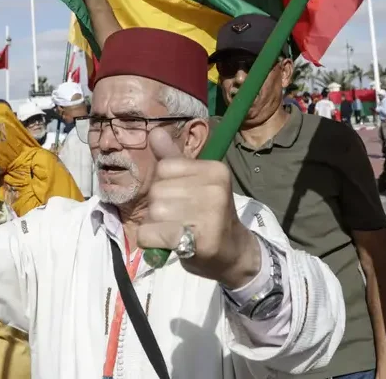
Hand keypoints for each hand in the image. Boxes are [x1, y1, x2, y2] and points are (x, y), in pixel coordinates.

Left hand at [137, 128, 260, 287]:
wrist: (233, 254)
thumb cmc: (209, 217)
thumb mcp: (195, 183)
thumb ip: (173, 159)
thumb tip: (155, 131)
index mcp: (215, 169)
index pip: (164, 168)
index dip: (164, 186)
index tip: (182, 200)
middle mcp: (215, 188)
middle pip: (157, 191)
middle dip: (159, 209)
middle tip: (179, 221)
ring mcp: (210, 214)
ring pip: (154, 213)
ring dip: (155, 227)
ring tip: (176, 233)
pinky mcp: (201, 240)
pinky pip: (152, 234)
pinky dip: (151, 242)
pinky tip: (168, 245)